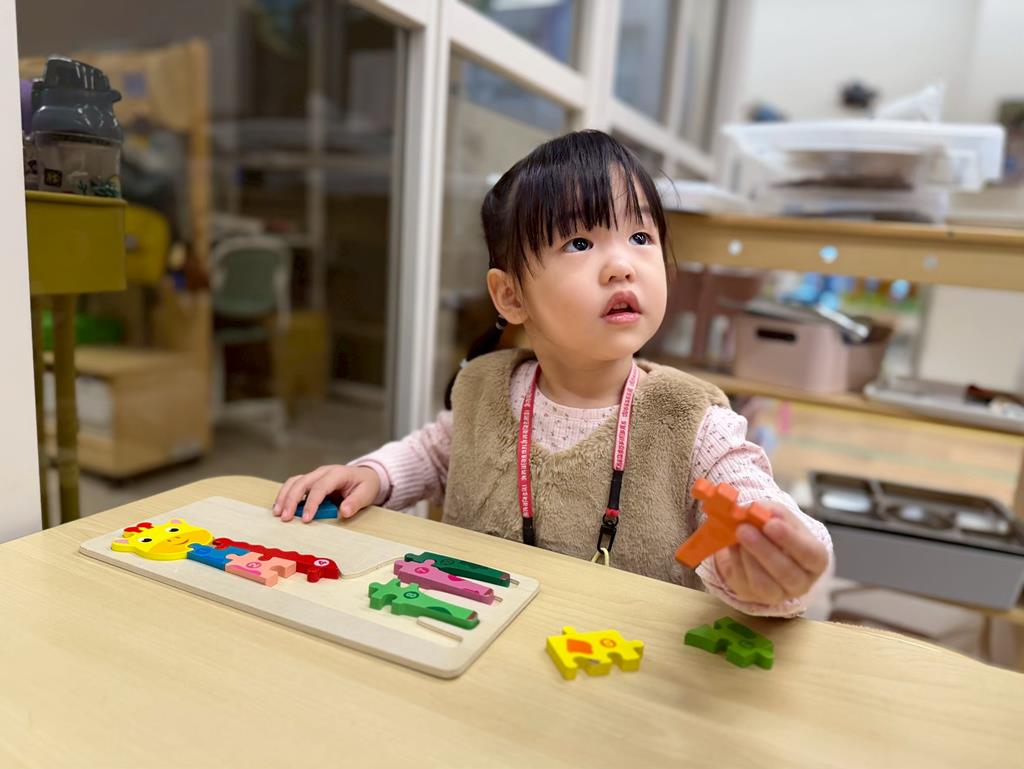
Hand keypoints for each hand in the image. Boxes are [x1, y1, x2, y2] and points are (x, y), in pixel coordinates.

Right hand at [273, 465, 380, 521]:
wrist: (364, 476)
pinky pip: (294, 485)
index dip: (312, 503)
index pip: (320, 487)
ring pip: (294, 482)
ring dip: (284, 496)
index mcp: (337, 473)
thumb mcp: (367, 493)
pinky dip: (285, 495)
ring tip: (278, 513)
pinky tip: (280, 508)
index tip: (306, 519)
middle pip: (302, 482)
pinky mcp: (310, 481)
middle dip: (292, 500)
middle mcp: (323, 472)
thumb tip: (344, 512)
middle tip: (285, 518)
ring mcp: (315, 475)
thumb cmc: (365, 485)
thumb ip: (356, 502)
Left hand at [712, 502, 828, 605]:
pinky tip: (733, 545)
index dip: (791, 540)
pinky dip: (736, 562)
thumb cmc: (779, 533)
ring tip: (737, 534)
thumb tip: (762, 510)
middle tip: (744, 528)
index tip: (771, 523)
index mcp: (816, 560)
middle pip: (786, 572)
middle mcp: (801, 582)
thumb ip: (774, 511)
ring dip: (748, 556)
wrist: (762, 550)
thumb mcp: (782, 518)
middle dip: (763, 549)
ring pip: (764, 583)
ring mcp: (778, 594)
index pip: (810, 554)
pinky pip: (745, 582)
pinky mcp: (755, 596)